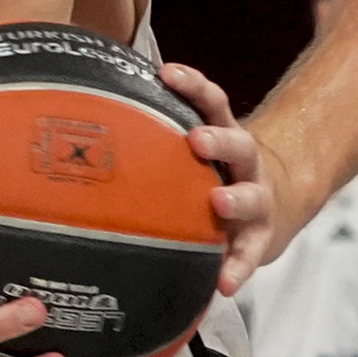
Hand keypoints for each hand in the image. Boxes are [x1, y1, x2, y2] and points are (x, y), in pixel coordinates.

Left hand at [160, 62, 294, 291]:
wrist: (272, 205)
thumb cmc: (213, 175)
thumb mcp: (195, 150)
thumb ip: (157, 140)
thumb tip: (86, 127)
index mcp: (223, 135)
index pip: (211, 102)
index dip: (192, 85)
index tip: (167, 73)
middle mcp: (244, 164)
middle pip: (238, 143)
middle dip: (218, 141)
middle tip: (197, 140)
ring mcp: (256, 200)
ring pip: (251, 196)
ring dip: (236, 199)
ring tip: (220, 204)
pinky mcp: (260, 238)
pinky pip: (250, 254)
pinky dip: (237, 268)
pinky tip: (223, 283)